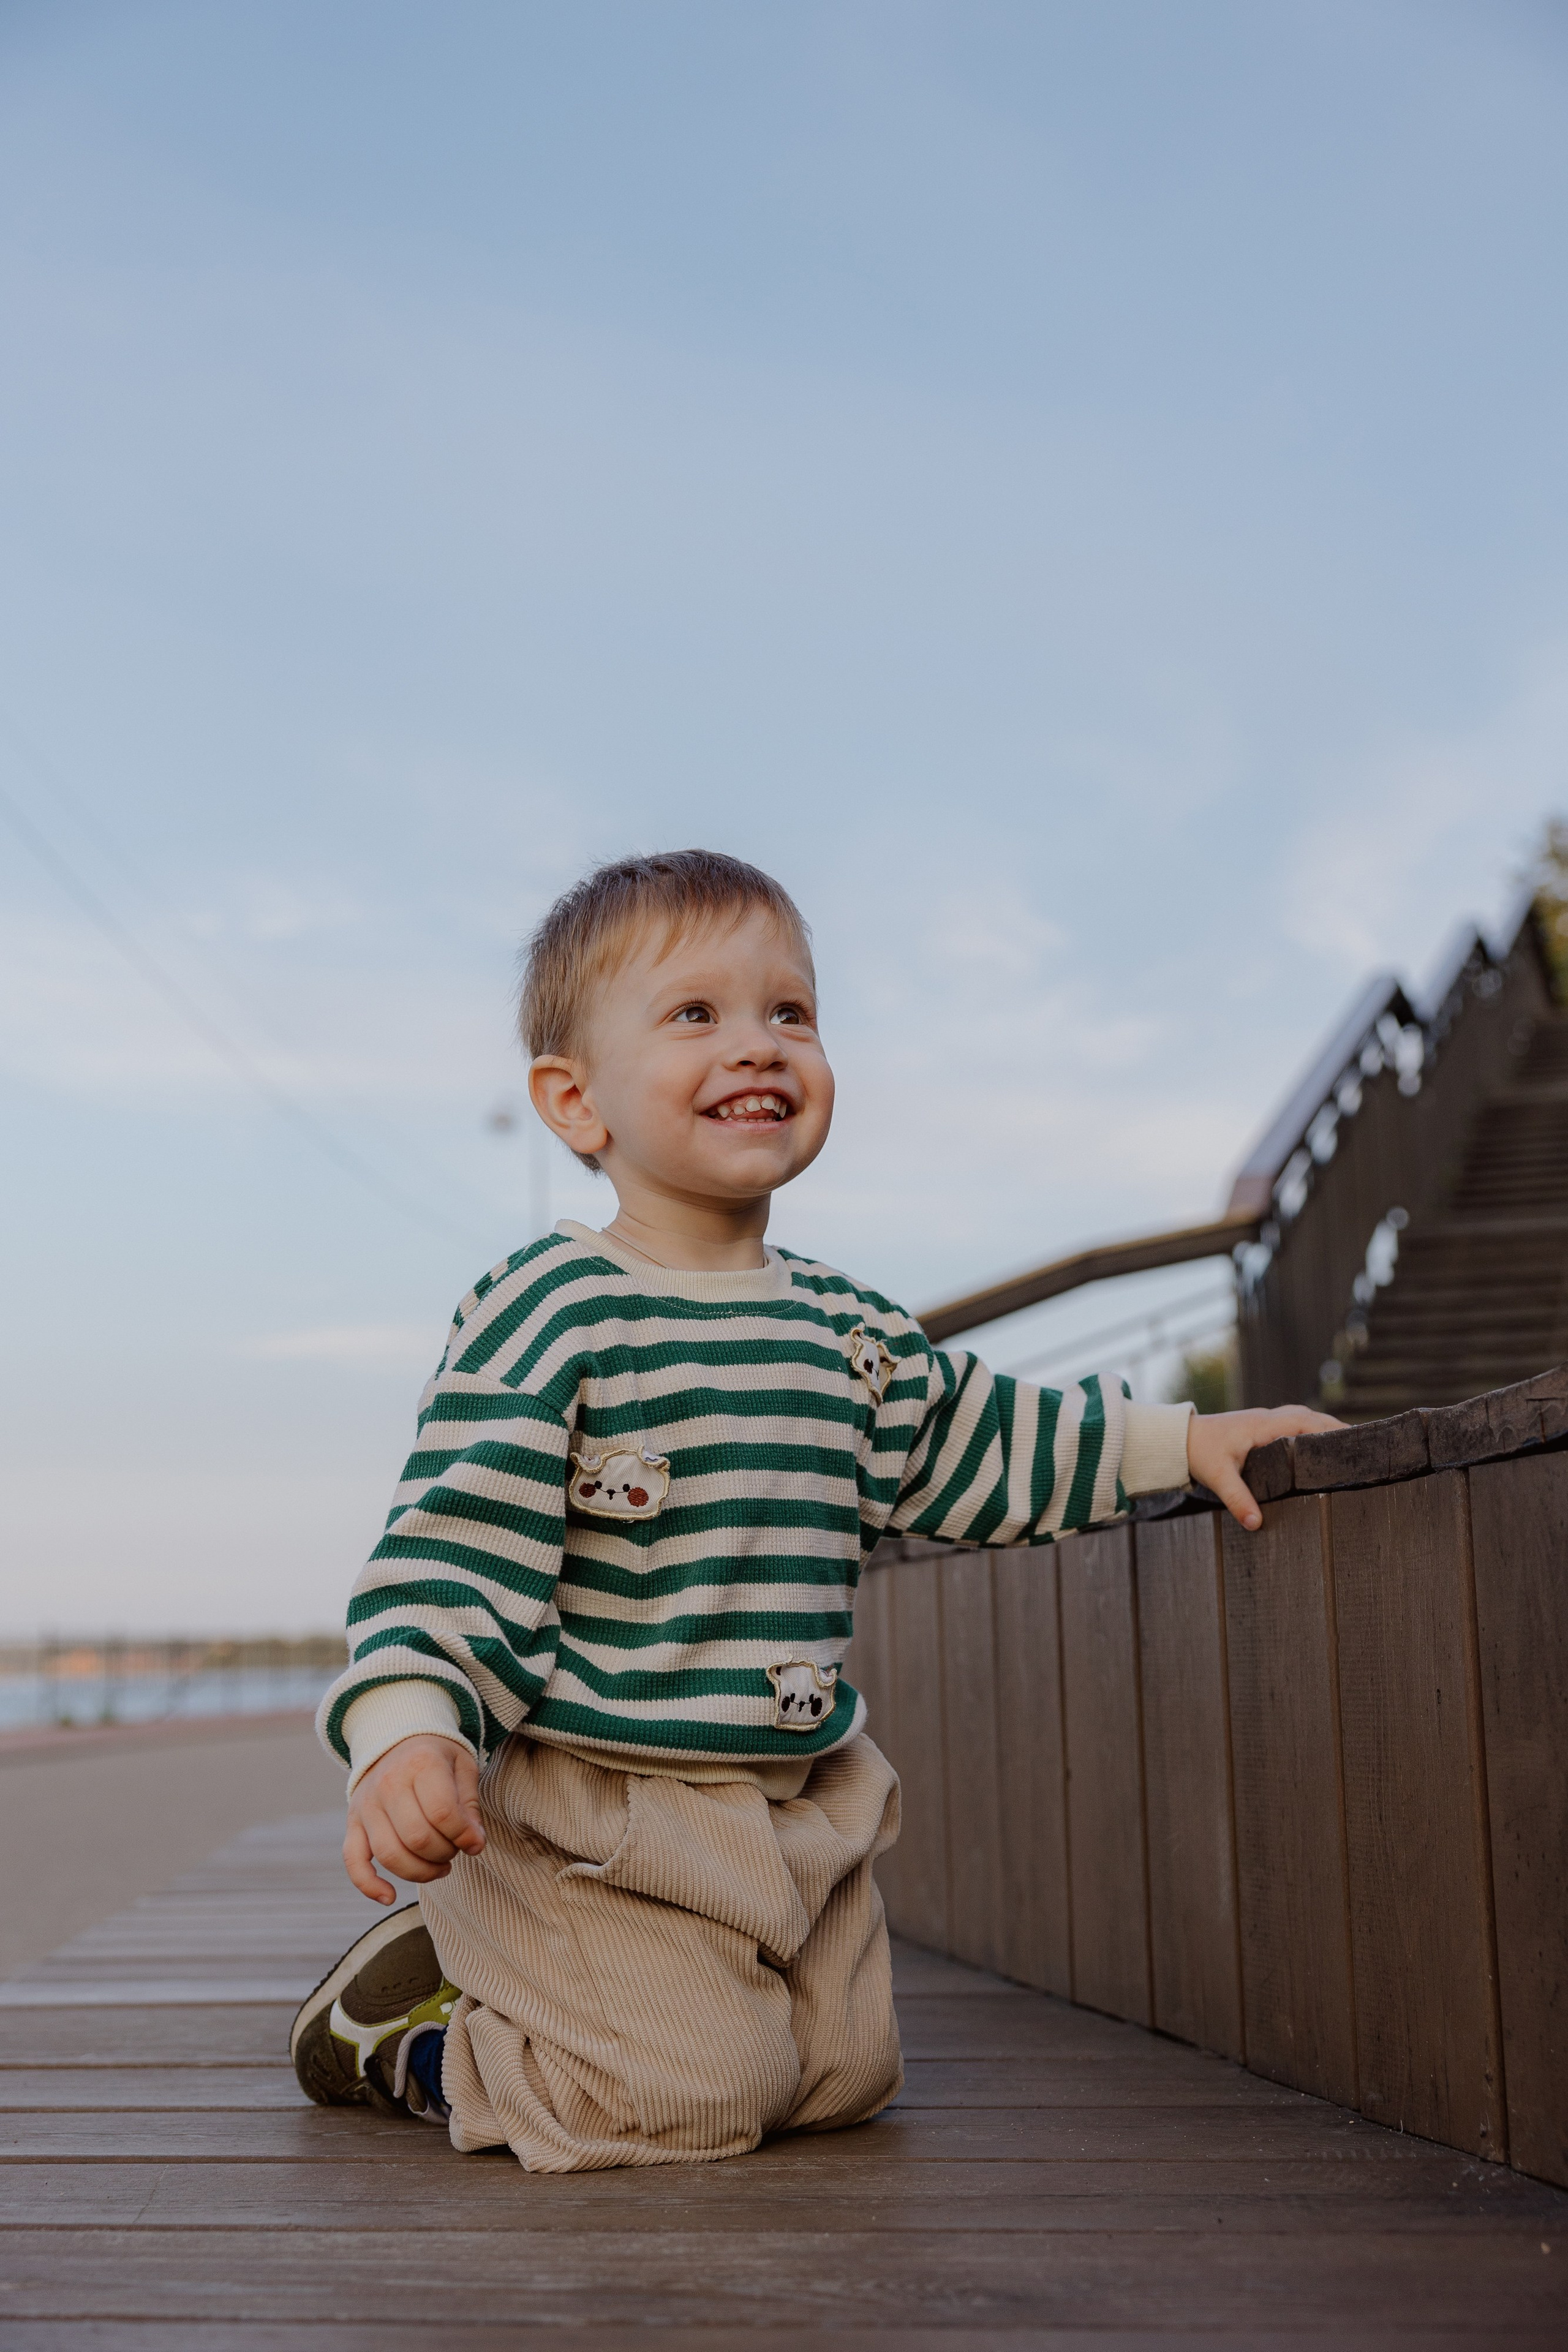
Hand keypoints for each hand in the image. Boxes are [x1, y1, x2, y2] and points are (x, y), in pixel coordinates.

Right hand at [344, 1734, 485, 1904]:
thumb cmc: (437, 1758)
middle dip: (444, 1854)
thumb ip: (470, 1806)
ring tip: (439, 1867)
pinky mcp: (353, 1822)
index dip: (464, 1836)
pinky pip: (353, 1860)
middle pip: (417, 1838)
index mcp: (421, 1763)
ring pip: (389, 1854)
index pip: (443, 1813)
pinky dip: (368, 1885)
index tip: (476, 1843)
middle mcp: (388, 1783)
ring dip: (420, 1872)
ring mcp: (366, 1804)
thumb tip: (474, 1845)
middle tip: (455, 1850)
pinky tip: (389, 1897)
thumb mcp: (462, 1768)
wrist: (396, 1740)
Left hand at [1186, 1406, 1343, 1533]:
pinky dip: (1310, 1428)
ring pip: (1303, 1416)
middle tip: (1361, 1444)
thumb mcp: (1218, 1477)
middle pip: (1310, 1416)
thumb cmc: (1199, 1452)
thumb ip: (1238, 1499)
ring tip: (1348, 1443)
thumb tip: (1256, 1524)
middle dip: (1336, 1427)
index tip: (1353, 1441)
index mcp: (1263, 1426)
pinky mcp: (1260, 1426)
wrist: (1178, 1437)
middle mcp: (1267, 1418)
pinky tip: (1319, 1442)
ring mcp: (1264, 1420)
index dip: (1330, 1430)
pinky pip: (1293, 1421)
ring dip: (1324, 1425)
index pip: (1305, 1423)